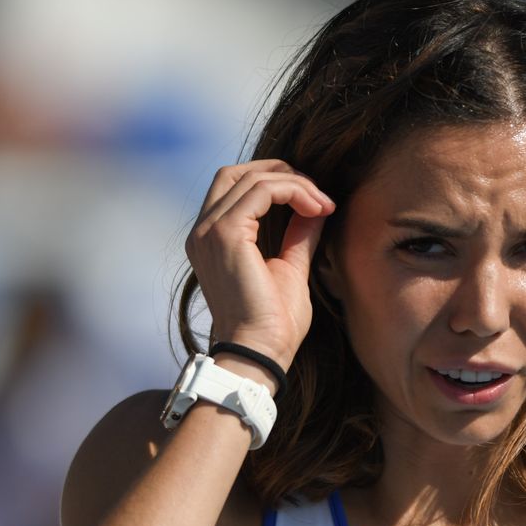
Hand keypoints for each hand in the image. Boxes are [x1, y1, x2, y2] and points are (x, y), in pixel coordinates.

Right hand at [185, 160, 334, 369]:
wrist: (262, 353)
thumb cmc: (273, 324)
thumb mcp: (290, 267)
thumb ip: (297, 234)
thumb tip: (315, 207)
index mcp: (211, 240)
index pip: (235, 187)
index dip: (277, 183)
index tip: (316, 204)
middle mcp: (202, 232)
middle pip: (236, 172)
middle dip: (280, 172)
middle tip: (316, 192)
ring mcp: (210, 231)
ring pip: (252, 178)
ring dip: (295, 183)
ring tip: (322, 204)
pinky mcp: (226, 234)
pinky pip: (262, 191)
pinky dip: (293, 191)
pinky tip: (315, 209)